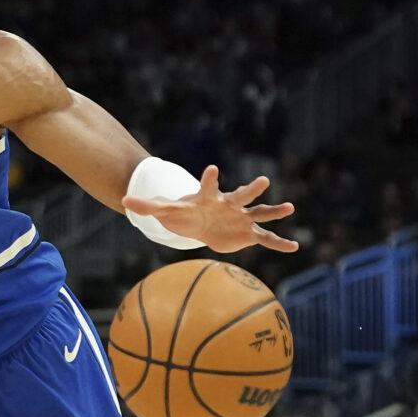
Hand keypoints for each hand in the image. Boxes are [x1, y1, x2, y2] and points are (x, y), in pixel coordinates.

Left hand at [122, 166, 297, 253]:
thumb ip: (146, 205)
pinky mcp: (247, 234)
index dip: (210, 178)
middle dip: (251, 189)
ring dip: (274, 211)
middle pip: (241, 195)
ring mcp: (241, 218)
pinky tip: (295, 248)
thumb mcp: (165, 210)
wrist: (200, 223)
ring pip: (260, 213)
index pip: (209, 186)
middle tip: (263, 180)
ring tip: (290, 208)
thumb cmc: (183, 213)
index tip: (214, 168)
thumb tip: (122, 200)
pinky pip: (266, 239)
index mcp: (209, 198)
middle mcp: (229, 205)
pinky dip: (279, 243)